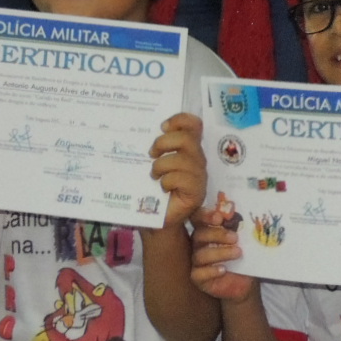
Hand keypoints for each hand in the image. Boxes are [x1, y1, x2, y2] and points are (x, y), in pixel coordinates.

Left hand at [149, 112, 206, 227]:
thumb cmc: (153, 190)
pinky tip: (163, 189)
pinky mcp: (197, 192)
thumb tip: (141, 132)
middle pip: (187, 139)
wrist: (157, 220)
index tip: (163, 126)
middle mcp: (197, 160)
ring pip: (182, 159)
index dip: (180, 120)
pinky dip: (166, 181)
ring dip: (161, 166)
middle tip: (151, 154)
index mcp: (189, 149)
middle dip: (164, 143)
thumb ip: (155, 149)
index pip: (194, 125)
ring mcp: (199, 176)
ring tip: (154, 176)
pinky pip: (180, 178)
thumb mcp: (153, 165)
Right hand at [190, 208, 257, 302]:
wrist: (245, 279)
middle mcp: (199, 243)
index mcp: (207, 228)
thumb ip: (241, 226)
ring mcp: (197, 261)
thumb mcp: (244, 238)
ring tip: (238, 252)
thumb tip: (247, 215)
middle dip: (217, 234)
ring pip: (200, 255)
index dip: (205, 216)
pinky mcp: (198, 277)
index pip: (198, 218)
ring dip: (220, 253)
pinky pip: (198, 274)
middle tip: (235, 238)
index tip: (220, 217)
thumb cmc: (243, 254)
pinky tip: (223, 269)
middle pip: (199, 235)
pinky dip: (211, 271)